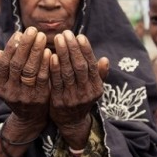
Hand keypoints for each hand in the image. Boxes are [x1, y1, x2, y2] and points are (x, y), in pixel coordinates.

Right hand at [0, 26, 50, 129]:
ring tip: (42, 36)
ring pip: (30, 70)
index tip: (19, 33)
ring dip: (36, 51)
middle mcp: (10, 92)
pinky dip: (46, 64)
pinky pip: (43, 78)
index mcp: (0, 86)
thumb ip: (5, 69)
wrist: (29, 119)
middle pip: (17, 64)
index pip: (4, 63)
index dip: (11, 47)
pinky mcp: (40, 98)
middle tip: (33, 29)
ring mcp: (25, 96)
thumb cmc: (19, 93)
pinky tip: (50, 52)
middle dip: (25, 45)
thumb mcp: (7, 84)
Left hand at [49, 30, 108, 146]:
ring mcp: (72, 98)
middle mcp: (86, 93)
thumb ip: (98, 74)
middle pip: (79, 67)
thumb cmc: (82, 98)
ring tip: (57, 39)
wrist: (71, 122)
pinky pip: (56, 82)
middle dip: (72, 48)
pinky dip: (54, 68)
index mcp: (96, 87)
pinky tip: (51, 56)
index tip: (80, 36)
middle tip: (66, 33)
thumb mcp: (94, 88)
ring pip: (67, 72)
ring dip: (63, 54)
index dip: (86, 50)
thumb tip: (105, 59)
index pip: (91, 65)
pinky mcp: (58, 101)